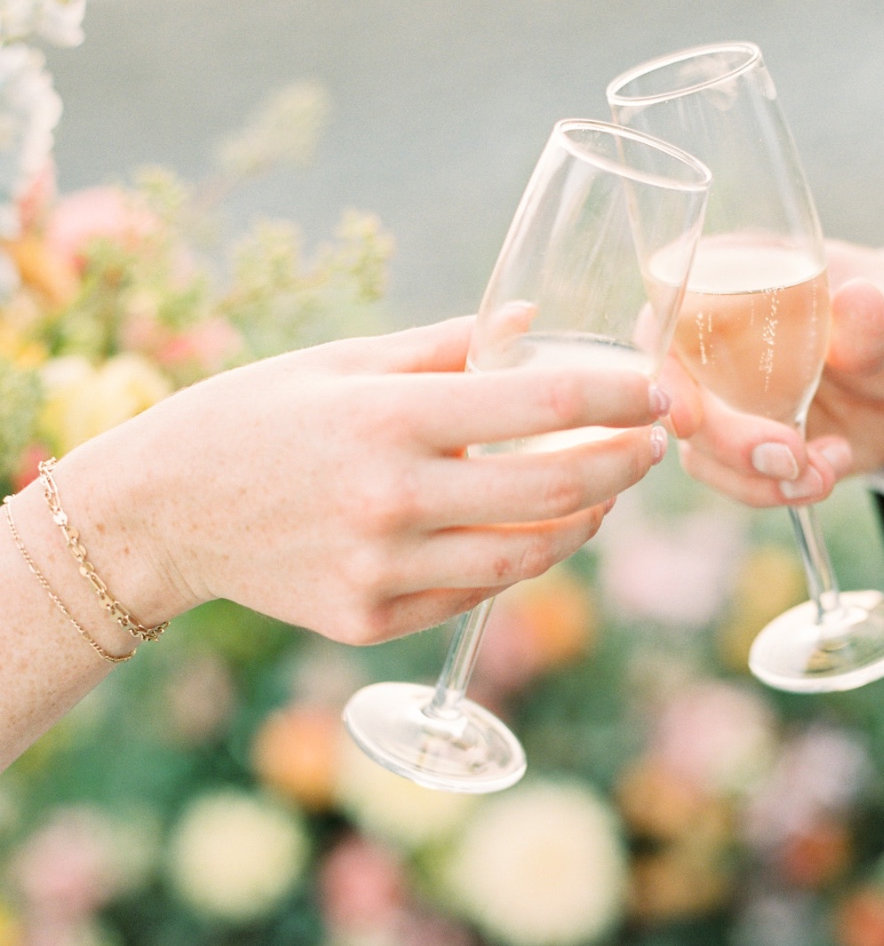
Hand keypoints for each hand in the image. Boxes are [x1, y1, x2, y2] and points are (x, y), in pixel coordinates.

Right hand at [52, 317, 668, 647]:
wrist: (161, 512)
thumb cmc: (252, 418)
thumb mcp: (340, 362)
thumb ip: (445, 348)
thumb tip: (532, 326)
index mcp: (387, 417)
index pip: (543, 401)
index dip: (619, 395)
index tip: (659, 389)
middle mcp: (391, 499)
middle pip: (555, 489)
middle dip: (624, 465)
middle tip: (653, 445)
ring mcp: (381, 569)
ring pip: (527, 555)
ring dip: (584, 521)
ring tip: (603, 491)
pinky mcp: (370, 619)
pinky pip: (474, 592)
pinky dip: (520, 560)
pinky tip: (536, 532)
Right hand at [659, 242, 883, 506]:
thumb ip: (879, 316)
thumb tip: (856, 303)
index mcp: (739, 284)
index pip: (668, 320)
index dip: (664, 370)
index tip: (686, 416)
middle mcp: (721, 345)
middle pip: (681, 400)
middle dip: (727, 443)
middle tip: (789, 458)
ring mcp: (735, 401)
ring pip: (703, 453)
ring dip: (756, 479)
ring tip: (822, 474)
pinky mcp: (757, 446)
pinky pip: (741, 480)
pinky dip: (781, 490)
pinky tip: (832, 467)